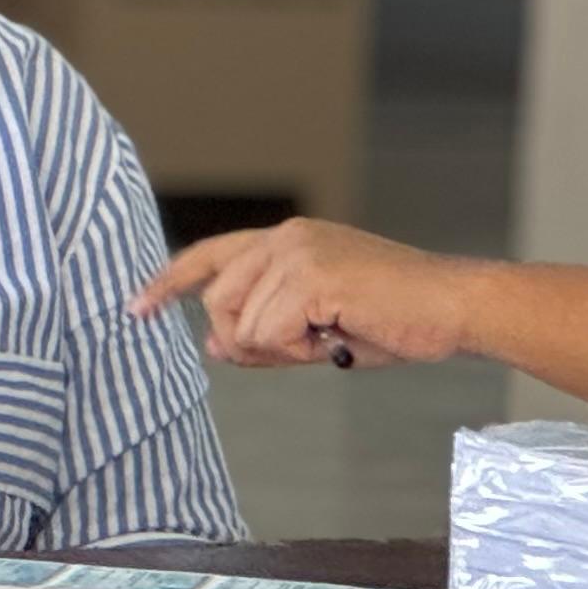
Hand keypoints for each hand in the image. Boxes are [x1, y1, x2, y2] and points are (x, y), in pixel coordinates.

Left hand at [138, 219, 490, 369]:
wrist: (450, 309)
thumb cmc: (391, 320)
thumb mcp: (315, 332)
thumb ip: (261, 334)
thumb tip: (213, 344)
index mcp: (285, 240)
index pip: (210, 256)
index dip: (169, 282)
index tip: (137, 308)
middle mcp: (285, 237)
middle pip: (218, 305)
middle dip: (251, 341)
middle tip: (312, 344)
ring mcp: (297, 251)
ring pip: (243, 326)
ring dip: (285, 349)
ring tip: (336, 334)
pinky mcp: (310, 274)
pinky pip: (270, 335)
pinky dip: (302, 351)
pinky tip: (340, 335)